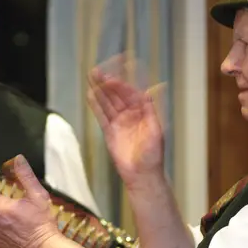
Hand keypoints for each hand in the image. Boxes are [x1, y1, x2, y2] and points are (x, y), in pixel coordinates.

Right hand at [87, 54, 165, 189]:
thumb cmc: (153, 155)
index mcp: (143, 113)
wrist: (143, 175)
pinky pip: (102, 117)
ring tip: (91, 77)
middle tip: (97, 72)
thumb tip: (147, 94)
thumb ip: (150, 112)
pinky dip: (96, 106)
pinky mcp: (110, 133)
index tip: (113, 78)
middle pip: (117, 96)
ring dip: (99, 91)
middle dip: (108, 84)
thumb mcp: (156, 131)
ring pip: (107, 104)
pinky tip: (90, 95)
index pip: (131, 94)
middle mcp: (130, 115)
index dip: (122, 85)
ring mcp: (119, 123)